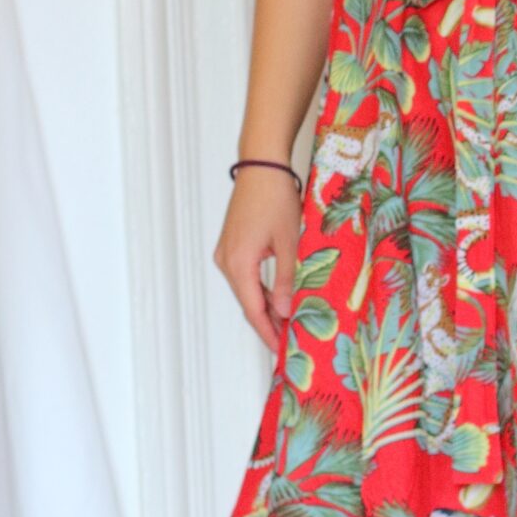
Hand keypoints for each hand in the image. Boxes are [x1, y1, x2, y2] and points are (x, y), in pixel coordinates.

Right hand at [213, 167, 300, 353]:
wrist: (262, 165)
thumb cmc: (276, 198)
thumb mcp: (289, 241)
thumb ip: (287, 279)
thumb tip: (286, 312)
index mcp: (238, 264)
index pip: (253, 310)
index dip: (268, 333)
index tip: (281, 352)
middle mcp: (226, 261)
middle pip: (248, 303)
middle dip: (268, 324)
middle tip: (289, 343)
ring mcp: (227, 253)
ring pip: (247, 290)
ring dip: (266, 307)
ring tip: (288, 325)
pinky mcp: (232, 245)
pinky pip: (246, 276)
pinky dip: (262, 290)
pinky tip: (278, 298)